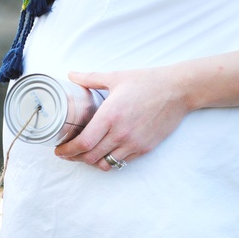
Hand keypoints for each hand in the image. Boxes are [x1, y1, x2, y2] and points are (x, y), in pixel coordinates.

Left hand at [54, 68, 192, 170]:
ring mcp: (134, 143)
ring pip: (105, 163)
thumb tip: (71, 74)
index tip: (59, 151)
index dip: (68, 151)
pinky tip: (104, 152)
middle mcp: (121, 133)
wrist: (179, 90)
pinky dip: (110, 160)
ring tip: (85, 154)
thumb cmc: (148, 82)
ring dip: (92, 161)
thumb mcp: (116, 77)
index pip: (83, 143)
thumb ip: (90, 78)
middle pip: (90, 157)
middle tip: (67, 153)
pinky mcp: (144, 148)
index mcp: (110, 116)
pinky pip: (122, 161)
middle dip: (75, 158)